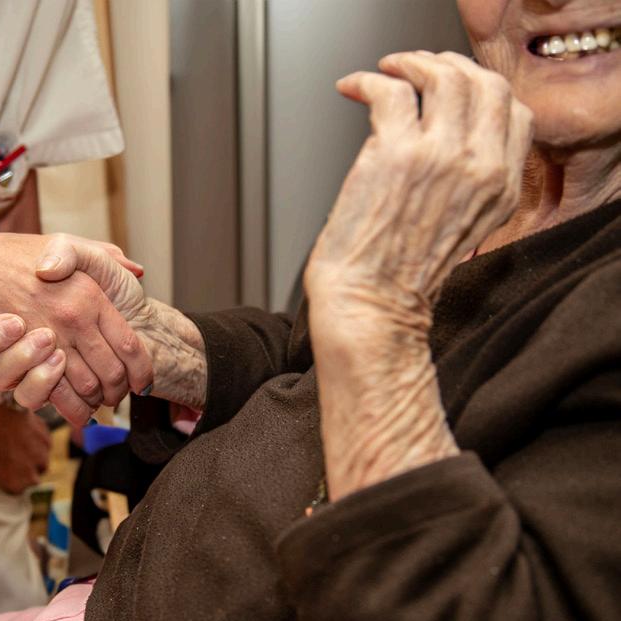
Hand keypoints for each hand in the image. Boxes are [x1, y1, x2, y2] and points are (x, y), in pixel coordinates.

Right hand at [0, 240, 208, 417]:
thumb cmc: (19, 253)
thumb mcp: (69, 242)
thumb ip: (106, 256)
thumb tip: (138, 273)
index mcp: (89, 295)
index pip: (130, 343)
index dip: (142, 369)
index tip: (142, 382)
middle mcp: (71, 319)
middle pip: (111, 372)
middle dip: (118, 391)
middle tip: (118, 395)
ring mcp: (44, 341)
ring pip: (83, 388)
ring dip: (93, 400)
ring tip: (97, 399)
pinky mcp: (18, 361)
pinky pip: (45, 395)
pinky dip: (62, 405)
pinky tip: (71, 404)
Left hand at [0, 395, 51, 495]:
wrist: (1, 405)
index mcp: (13, 484)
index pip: (14, 490)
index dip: (7, 478)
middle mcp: (31, 475)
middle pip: (30, 479)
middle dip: (22, 470)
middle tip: (8, 454)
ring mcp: (42, 457)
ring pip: (40, 464)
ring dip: (31, 457)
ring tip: (16, 444)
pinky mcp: (48, 441)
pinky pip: (44, 447)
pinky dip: (37, 443)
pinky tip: (24, 433)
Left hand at [304, 51, 532, 315]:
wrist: (372, 308)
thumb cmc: (398, 282)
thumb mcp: (461, 233)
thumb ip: (466, 188)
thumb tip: (444, 147)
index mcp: (501, 189)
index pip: (514, 112)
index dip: (479, 90)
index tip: (450, 87)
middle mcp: (480, 168)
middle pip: (484, 84)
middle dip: (447, 67)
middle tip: (416, 71)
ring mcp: (441, 156)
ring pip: (442, 76)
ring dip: (410, 64)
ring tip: (386, 72)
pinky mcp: (395, 153)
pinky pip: (390, 91)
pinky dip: (367, 81)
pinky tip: (353, 89)